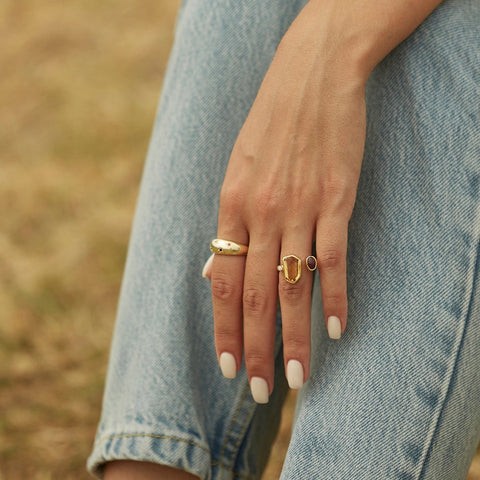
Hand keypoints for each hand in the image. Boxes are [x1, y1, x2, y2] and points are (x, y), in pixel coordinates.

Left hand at [204, 0, 442, 402]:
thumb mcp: (235, 170)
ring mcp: (300, 208)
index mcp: (231, 207)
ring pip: (294, 287)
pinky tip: (338, 329)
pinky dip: (336, 295)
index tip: (226, 366)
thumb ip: (227, 224)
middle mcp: (262, 214)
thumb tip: (211, 269)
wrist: (310, 78)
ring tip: (296, 379)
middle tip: (256, 392)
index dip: (224, 329)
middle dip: (254, 349)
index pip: (223, 284)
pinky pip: (334, 257)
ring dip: (294, 337)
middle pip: (255, 296)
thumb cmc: (269, 127)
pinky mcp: (336, 199)